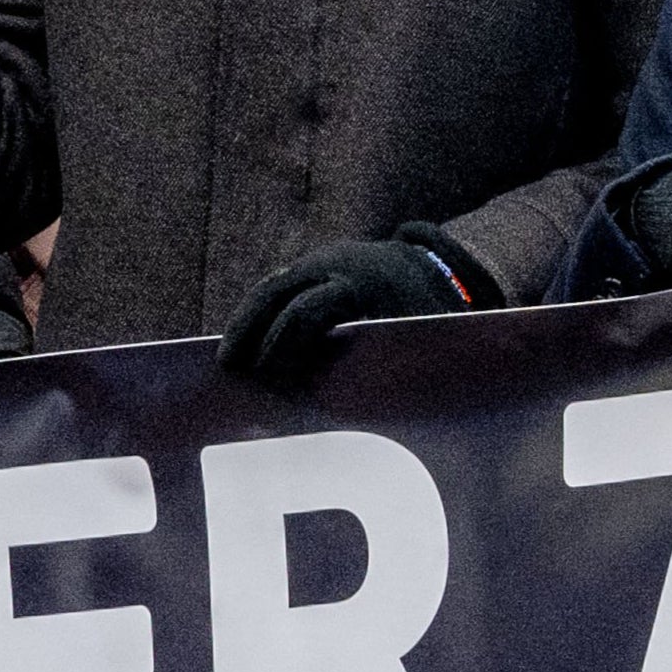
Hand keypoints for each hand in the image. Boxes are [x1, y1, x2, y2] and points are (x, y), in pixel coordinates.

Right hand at [221, 232, 477, 386]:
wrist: (443, 272)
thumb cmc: (433, 322)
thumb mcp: (416, 344)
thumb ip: (381, 367)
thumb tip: (339, 412)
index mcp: (365, 284)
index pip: (305, 310)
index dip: (280, 342)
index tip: (261, 373)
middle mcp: (341, 263)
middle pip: (278, 289)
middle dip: (249, 326)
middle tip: (227, 364)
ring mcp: (328, 258)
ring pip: (276, 284)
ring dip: (249, 319)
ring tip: (228, 357)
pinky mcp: (321, 264)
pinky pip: (283, 284)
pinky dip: (262, 311)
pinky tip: (248, 342)